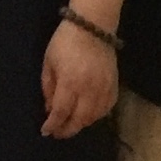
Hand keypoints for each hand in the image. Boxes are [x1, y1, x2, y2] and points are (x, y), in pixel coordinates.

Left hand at [40, 20, 119, 137]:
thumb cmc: (64, 43)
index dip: (53, 125)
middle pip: (79, 119)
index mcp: (70, 83)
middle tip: (58, 133)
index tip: (45, 131)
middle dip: (67, 130)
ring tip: (71, 124)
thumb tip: (49, 109)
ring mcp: (104, 88)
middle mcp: (89, 89)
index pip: (61, 112)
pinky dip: (97, 116)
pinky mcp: (114, 86)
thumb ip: (48, 87)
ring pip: (95, 117)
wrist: (92, 27)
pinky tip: (88, 116)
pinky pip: (107, 108)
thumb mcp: (49, 63)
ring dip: (82, 124)